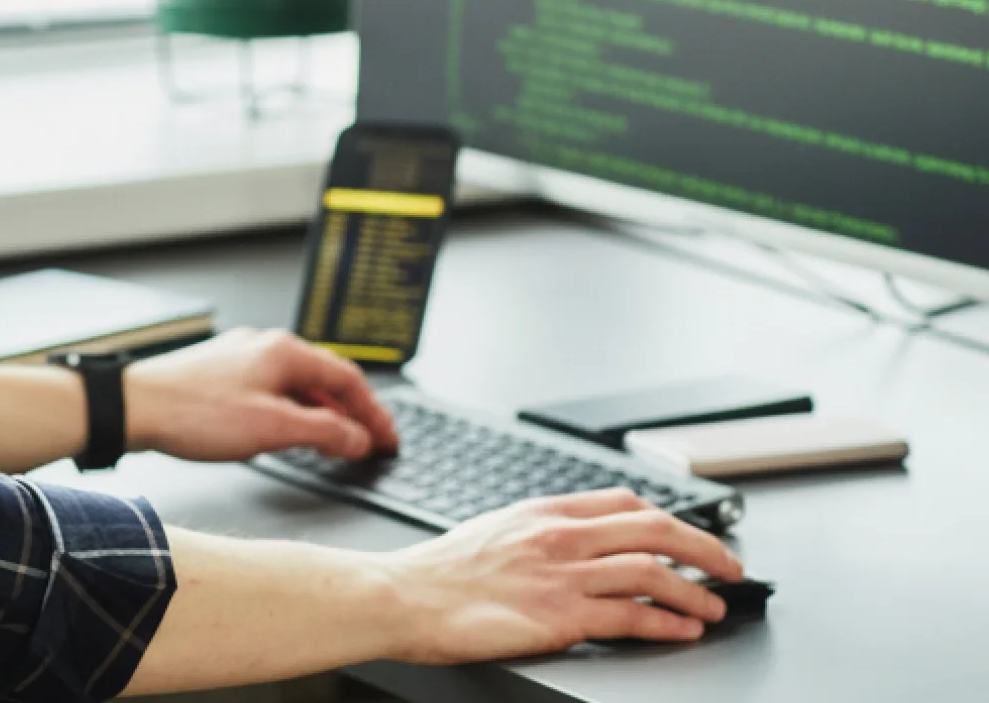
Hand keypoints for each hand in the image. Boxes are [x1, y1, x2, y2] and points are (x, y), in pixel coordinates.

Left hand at [123, 327, 398, 462]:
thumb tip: (358, 438)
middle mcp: (264, 346)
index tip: (388, 438)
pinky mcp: (219, 373)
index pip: (348, 378)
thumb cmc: (193, 412)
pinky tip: (286, 432)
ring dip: (321, 412)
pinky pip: (271, 389)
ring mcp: (240, 357)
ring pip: (296, 384)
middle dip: (351, 411)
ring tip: (335, 442)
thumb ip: (323, 432)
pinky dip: (292, 410)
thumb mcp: (272, 429)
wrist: (132, 406)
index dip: (374, 412)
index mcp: (284, 351)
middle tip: (369, 441)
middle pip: (324, 377)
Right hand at [384, 488, 746, 661]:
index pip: (623, 501)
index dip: (667, 516)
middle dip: (703, 546)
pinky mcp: (562, 616)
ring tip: (714, 605)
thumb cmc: (437, 573)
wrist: (402, 598)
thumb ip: (536, 533)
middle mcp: (559, 535)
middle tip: (728, 564)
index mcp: (542, 511)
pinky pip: (633, 615)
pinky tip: (684, 629)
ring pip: (653, 571)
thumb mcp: (491, 532)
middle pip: (654, 528)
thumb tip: (569, 545)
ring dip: (695, 590)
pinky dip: (668, 622)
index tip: (686, 533)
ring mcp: (563, 574)